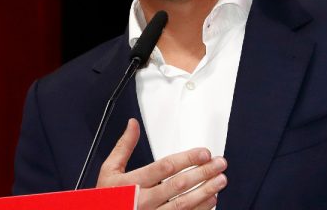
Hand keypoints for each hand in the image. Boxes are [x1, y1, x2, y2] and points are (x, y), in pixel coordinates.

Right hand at [97, 118, 227, 208]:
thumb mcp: (109, 170)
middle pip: (178, 185)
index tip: (203, 153)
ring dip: (205, 192)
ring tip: (220, 180)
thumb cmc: (105, 198)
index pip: (164, 168)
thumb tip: (132, 125)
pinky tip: (211, 200)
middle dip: (202, 173)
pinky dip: (200, 209)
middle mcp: (143, 201)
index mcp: (131, 183)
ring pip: (183, 205)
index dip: (186, 159)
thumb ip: (123, 147)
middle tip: (219, 164)